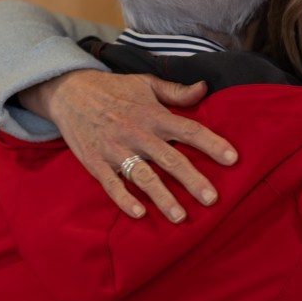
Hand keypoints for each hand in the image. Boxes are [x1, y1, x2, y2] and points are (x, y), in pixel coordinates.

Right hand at [19, 70, 236, 221]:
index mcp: (154, 115)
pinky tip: (139, 214)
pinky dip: (124, 199)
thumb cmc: (113, 89)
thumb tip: (204, 89)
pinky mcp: (96, 162)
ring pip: (144, 176)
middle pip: (171, 159)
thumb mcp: (146, 83)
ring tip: (180, 217)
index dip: (212, 144)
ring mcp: (116, 149)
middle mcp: (138, 133)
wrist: (68, 91)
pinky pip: (111, 184)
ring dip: (162, 197)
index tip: (233, 159)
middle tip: (213, 199)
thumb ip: (176, 91)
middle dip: (192, 180)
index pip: (189, 130)